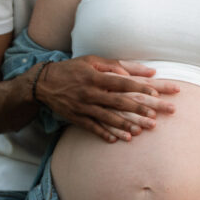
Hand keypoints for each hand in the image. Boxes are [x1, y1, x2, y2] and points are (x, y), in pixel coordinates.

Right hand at [36, 57, 178, 141]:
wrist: (44, 83)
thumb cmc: (73, 68)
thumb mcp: (93, 60)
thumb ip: (117, 65)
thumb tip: (144, 70)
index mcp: (95, 76)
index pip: (122, 82)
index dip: (139, 87)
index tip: (155, 93)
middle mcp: (90, 92)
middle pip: (118, 102)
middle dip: (138, 109)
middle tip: (155, 117)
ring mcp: (83, 106)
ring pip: (107, 118)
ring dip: (125, 125)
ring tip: (140, 132)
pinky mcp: (77, 117)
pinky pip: (93, 127)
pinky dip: (105, 134)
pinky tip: (119, 139)